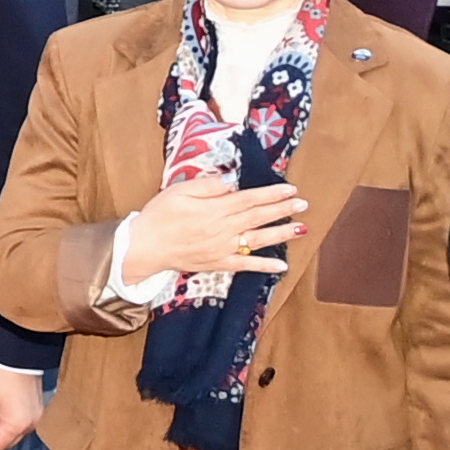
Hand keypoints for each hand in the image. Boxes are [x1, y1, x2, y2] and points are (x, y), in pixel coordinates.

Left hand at [0, 364, 41, 449]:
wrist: (17, 350)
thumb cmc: (0, 373)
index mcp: (19, 426)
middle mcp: (32, 425)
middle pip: (4, 439)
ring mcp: (36, 416)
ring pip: (11, 429)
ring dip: (2, 416)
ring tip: (1, 396)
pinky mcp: (37, 407)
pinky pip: (19, 418)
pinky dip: (11, 410)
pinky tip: (8, 394)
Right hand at [118, 173, 310, 283]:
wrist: (146, 246)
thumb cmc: (160, 215)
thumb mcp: (179, 191)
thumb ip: (208, 186)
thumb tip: (233, 183)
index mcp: (214, 210)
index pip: (249, 199)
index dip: (271, 194)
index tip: (290, 188)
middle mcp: (223, 230)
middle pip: (258, 217)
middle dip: (282, 210)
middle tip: (303, 204)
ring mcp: (223, 249)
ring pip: (257, 240)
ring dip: (281, 234)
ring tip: (301, 228)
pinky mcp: (219, 264)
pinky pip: (245, 265)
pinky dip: (264, 266)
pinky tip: (282, 266)